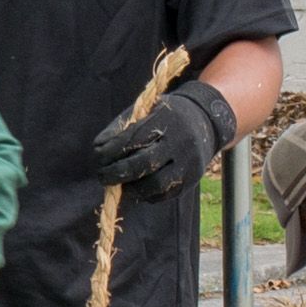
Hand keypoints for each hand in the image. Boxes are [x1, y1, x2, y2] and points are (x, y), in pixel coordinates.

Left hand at [87, 77, 231, 200]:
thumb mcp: (146, 111)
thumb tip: (98, 148)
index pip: (133, 139)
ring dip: (131, 189)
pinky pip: (164, 195)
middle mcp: (180, 142)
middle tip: (103, 176)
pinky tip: (137, 187)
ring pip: (155, 184)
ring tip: (120, 185)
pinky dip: (146, 195)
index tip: (99, 157)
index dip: (111, 152)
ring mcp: (189, 163)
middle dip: (118, 173)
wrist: (207, 120)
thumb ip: (122, 128)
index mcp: (167, 120)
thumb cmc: (167, 116)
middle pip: (143, 164)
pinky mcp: (191, 180)